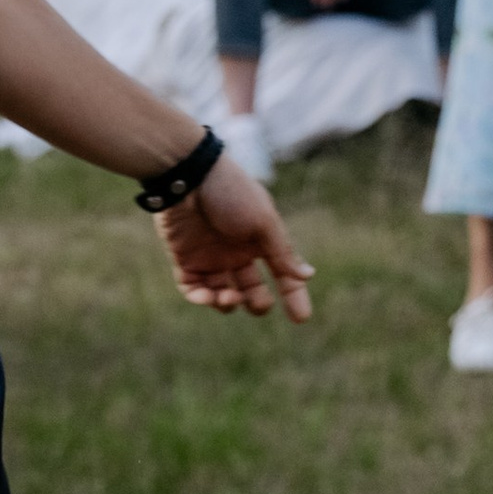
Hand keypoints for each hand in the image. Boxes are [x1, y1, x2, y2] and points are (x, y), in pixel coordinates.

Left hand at [155, 161, 313, 320]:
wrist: (188, 175)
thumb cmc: (231, 193)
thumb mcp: (263, 222)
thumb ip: (283, 252)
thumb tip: (308, 276)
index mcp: (260, 241)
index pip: (281, 274)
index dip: (293, 295)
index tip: (301, 318)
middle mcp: (237, 252)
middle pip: (252, 289)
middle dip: (258, 303)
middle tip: (259, 302)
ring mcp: (210, 257)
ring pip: (223, 294)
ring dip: (230, 303)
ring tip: (230, 297)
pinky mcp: (184, 259)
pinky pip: (193, 289)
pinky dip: (202, 299)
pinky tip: (209, 297)